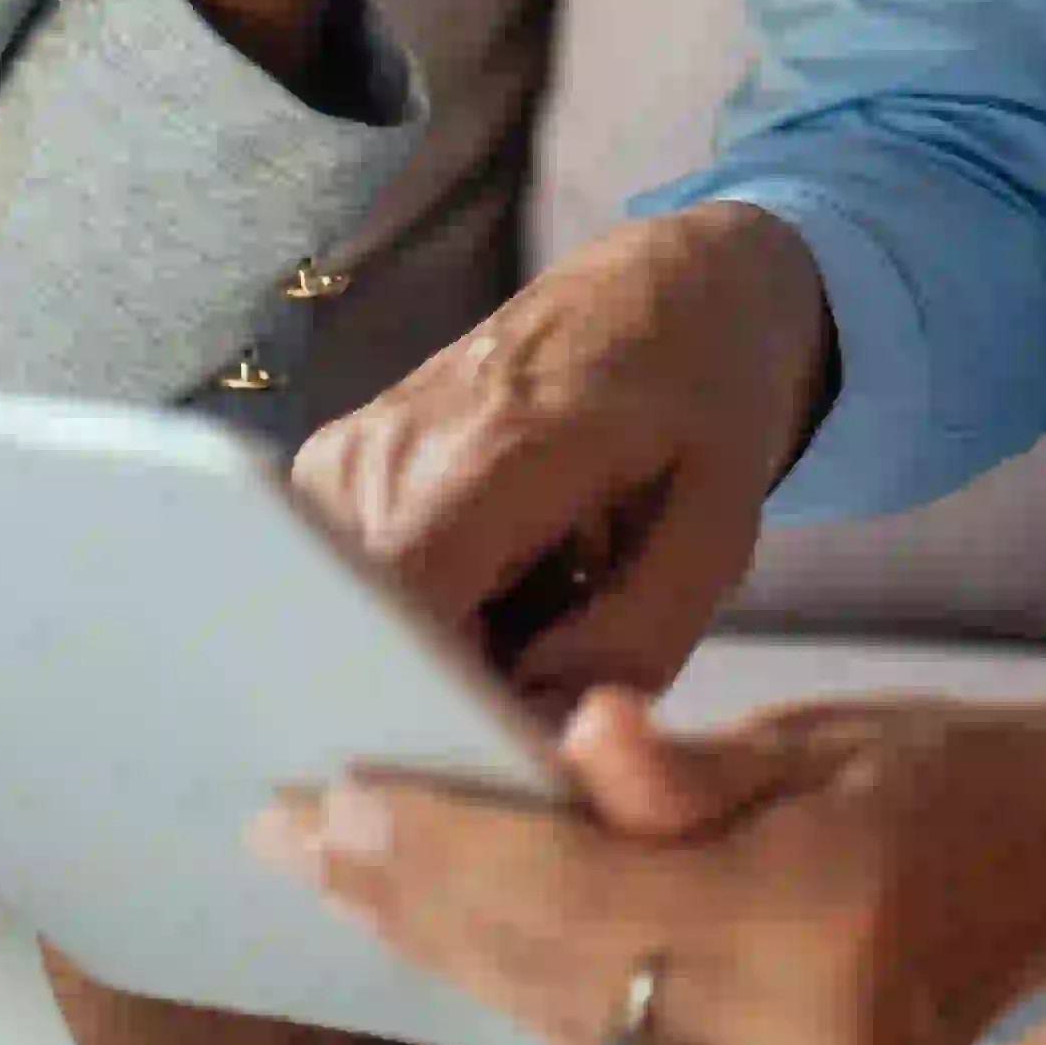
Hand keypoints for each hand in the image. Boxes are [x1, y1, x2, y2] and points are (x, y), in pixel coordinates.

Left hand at [254, 679, 1045, 1044]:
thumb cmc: (950, 770)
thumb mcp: (824, 738)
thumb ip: (690, 767)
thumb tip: (577, 739)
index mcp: (816, 918)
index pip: (579, 893)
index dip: (444, 847)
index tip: (330, 794)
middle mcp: (803, 1041)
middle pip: (555, 977)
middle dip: (413, 902)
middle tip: (293, 833)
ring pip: (571, 1035)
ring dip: (446, 957)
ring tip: (342, 878)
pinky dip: (525, 1001)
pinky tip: (444, 945)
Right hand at [290, 204, 837, 704]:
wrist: (665, 287)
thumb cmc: (704, 399)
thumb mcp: (718, 524)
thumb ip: (634, 639)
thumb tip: (534, 741)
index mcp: (490, 449)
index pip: (401, 613)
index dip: (444, 709)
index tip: (511, 758)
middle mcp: (383, 452)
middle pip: (370, 644)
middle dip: (458, 701)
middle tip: (561, 686)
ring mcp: (340, 461)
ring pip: (362, 633)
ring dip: (453, 658)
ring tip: (547, 610)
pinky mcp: (327, 477)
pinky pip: (364, 597)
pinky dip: (438, 620)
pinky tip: (511, 593)